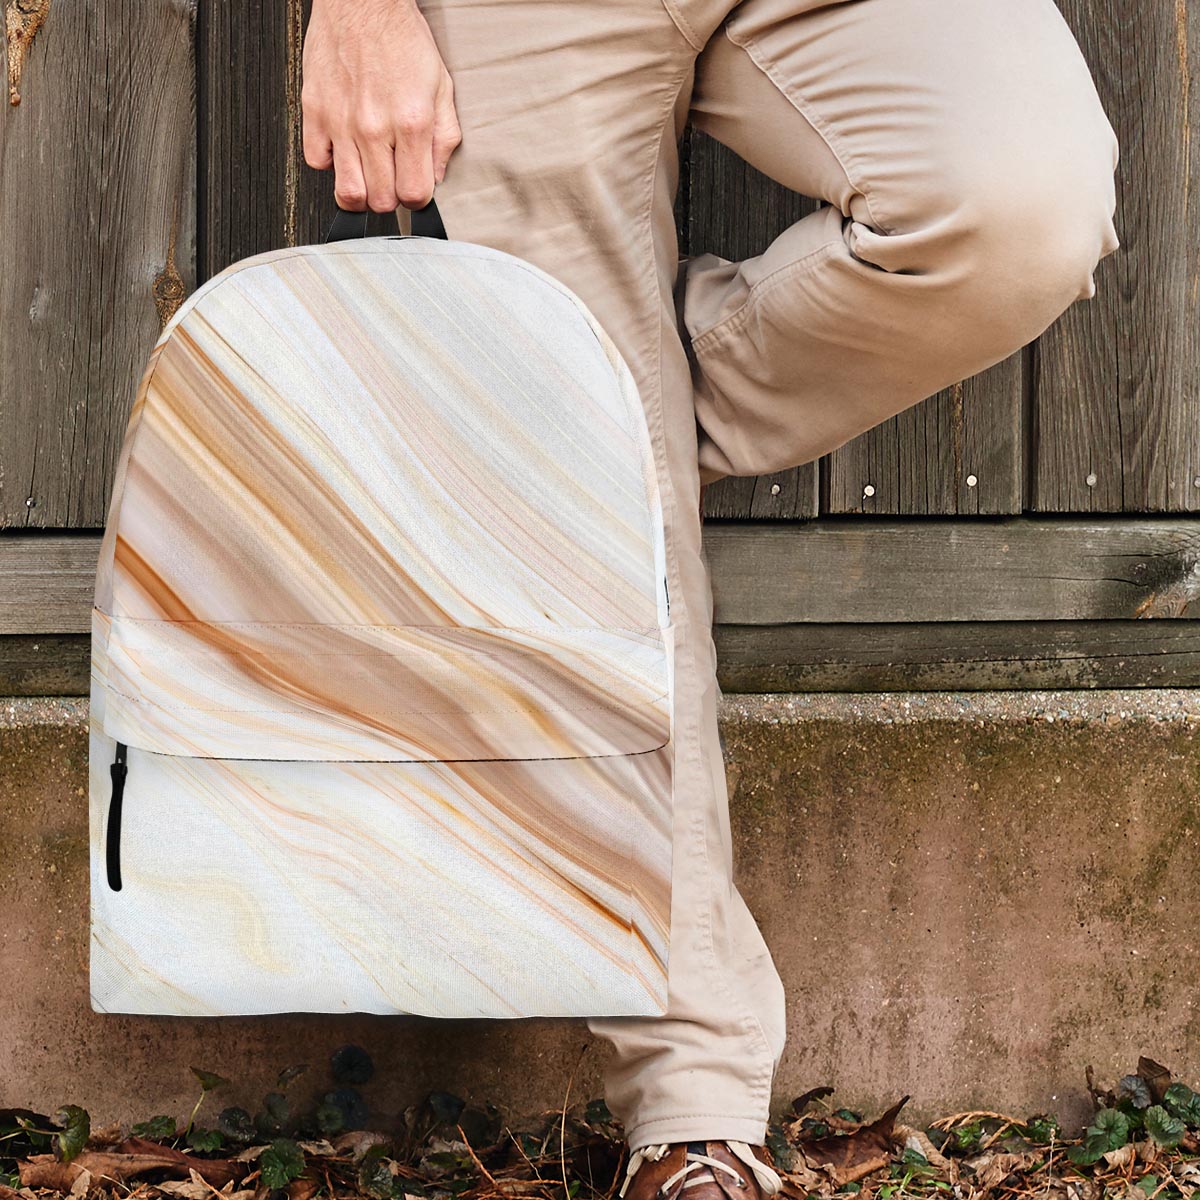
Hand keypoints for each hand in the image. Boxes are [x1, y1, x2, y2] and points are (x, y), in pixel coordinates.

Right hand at [301, 0, 461, 212]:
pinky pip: (316, 162)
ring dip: (361, 191)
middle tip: (392, 179)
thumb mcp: (441, 87)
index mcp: (411, 123)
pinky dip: (330, 163)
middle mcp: (374, 127)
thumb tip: (437, 176)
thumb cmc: (401, 39)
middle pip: (381, 201)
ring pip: (348, 192)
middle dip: (390, 197)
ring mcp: (341, 122)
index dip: (417, 199)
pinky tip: (344, 149)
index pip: (414, 194)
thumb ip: (444, 137)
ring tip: (368, 175)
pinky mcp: (314, 111)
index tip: (414, 188)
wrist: (362, 1)